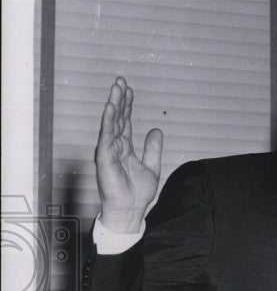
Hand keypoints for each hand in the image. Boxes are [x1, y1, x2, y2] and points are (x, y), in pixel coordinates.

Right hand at [95, 77, 162, 232]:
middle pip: (117, 118)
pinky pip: (107, 135)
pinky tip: (111, 107)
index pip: (125, 121)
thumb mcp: (151, 166)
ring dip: (113, 104)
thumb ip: (153, 148)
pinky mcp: (105, 157)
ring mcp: (109, 150)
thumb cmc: (137, 193)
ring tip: (116, 88)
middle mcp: (114, 146)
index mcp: (124, 147)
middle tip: (120, 80)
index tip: (129, 89)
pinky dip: (109, 121)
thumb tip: (155, 130)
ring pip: (111, 122)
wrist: (131, 210)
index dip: (127, 105)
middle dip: (119, 98)